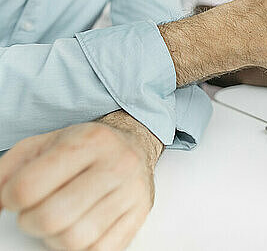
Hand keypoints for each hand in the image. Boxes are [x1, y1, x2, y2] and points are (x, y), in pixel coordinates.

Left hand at [0, 111, 162, 250]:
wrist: (134, 144)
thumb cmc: (86, 147)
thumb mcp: (44, 144)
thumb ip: (10, 171)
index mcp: (89, 141)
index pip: (29, 186)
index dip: (12, 199)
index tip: (16, 198)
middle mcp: (116, 164)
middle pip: (52, 218)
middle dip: (31, 223)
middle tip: (34, 214)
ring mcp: (132, 191)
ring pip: (75, 239)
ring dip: (56, 238)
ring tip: (59, 222)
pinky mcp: (140, 214)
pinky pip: (102, 250)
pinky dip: (82, 248)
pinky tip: (79, 228)